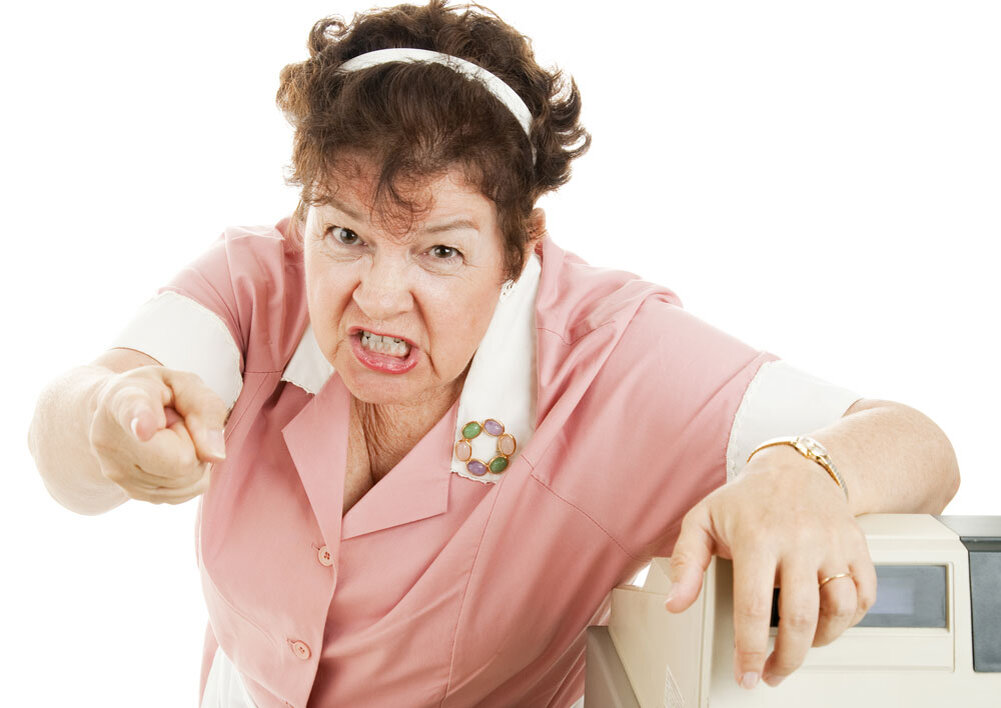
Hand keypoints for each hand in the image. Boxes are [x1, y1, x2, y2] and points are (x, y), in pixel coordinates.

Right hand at [89, 365, 228, 504]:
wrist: (115, 412)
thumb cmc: (158, 394)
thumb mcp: (187, 383)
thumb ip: (205, 408)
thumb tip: (214, 456)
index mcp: (126, 400)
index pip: (133, 412)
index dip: (142, 421)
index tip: (144, 428)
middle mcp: (112, 440)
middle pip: (183, 461)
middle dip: (193, 442)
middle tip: (173, 423)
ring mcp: (117, 472)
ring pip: (187, 481)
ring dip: (190, 459)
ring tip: (166, 437)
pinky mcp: (131, 493)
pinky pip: (185, 492)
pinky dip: (186, 475)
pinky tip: (165, 454)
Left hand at [663, 445, 876, 687]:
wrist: (797, 468)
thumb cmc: (746, 499)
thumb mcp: (702, 520)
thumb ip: (686, 562)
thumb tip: (675, 603)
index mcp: (757, 537)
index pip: (754, 608)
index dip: (750, 650)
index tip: (746, 674)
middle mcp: (799, 540)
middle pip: (800, 619)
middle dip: (786, 659)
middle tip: (772, 674)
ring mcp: (833, 544)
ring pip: (838, 611)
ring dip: (819, 642)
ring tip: (798, 647)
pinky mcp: (858, 547)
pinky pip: (864, 595)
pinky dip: (849, 619)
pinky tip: (826, 623)